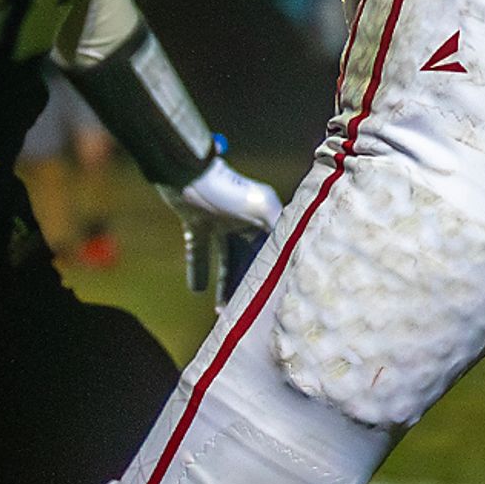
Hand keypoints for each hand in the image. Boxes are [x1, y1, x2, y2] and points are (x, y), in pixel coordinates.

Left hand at [162, 156, 283, 298]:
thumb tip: (298, 251)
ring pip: (226, 260)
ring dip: (224, 284)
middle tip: (245, 310)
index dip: (274, 272)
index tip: (275, 297)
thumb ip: (280, 226)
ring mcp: (220, 223)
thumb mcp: (260, 206)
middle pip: (249, 259)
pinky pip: (199, 252)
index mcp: (263, 216)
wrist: (186, 174)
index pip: (273, 250)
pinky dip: (198, 270)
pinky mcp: (197, 225)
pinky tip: (196, 290)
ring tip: (221, 309)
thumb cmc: (225, 187)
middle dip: (247, 284)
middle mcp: (244, 220)